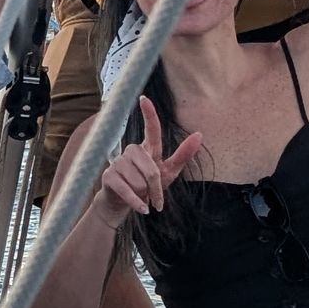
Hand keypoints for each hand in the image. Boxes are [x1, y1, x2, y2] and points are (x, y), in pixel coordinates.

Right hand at [92, 97, 203, 222]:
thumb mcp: (168, 173)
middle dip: (156, 188)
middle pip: (151, 170)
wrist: (121, 206)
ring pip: (140, 182)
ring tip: (139, 197)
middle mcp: (131, 151)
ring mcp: (118, 163)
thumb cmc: (146, 188)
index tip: (144, 98)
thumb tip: (199, 134)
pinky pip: (128, 190)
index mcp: (147, 149)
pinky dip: (137, 203)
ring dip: (144, 196)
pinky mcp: (109, 176)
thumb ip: (182, 155)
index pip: (151, 130)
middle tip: (154, 198)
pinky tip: (141, 209)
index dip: (149, 114)